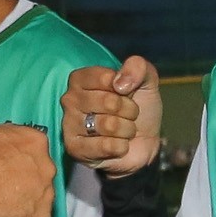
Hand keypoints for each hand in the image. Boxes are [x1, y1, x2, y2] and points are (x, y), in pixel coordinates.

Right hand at [0, 119, 56, 216]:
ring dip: (22, 206)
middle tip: (1, 188)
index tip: (4, 166)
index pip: (33, 150)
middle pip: (40, 177)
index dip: (17, 160)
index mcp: (35, 142)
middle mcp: (47, 168)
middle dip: (24, 183)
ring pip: (38, 203)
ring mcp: (45, 197)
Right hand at [62, 59, 164, 175]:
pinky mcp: (74, 149)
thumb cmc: (139, 109)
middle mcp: (70, 99)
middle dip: (129, 110)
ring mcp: (69, 125)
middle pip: (109, 102)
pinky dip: (121, 147)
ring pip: (109, 125)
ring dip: (126, 129)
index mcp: (81, 78)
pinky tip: (117, 145)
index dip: (126, 87)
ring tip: (123, 130)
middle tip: (128, 115)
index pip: (106, 78)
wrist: (143, 143)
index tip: (126, 93)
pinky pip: (107, 146)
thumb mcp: (146, 81)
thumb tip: (120, 82)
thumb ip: (138, 67)